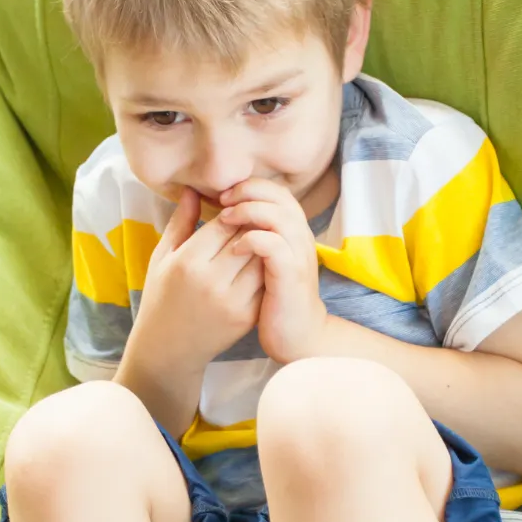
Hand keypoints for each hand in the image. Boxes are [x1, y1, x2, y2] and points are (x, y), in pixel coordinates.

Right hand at [131, 186, 263, 372]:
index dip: (234, 212)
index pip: (225, 223)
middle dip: (253, 225)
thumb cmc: (161, 297)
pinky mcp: (248, 316)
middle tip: (253, 219)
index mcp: (188, 262)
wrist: (169, 348)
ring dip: (264, 245)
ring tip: (260, 237)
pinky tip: (262, 262)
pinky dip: (267, 268)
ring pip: (263, 258)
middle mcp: (213, 281)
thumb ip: (181, 222)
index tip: (235, 209)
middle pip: (248, 238)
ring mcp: (233, 300)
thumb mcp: (162, 257)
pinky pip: (266, 281)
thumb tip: (193, 188)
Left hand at [217, 179, 329, 364]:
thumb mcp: (260, 264)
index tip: (222, 195)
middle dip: (248, 191)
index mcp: (291, 231)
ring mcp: (297, 255)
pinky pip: (274, 245)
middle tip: (221, 201)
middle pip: (280, 196)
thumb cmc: (272, 300)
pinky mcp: (290, 275)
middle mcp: (299, 238)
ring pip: (279, 215)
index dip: (249, 186)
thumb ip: (250, 235)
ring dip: (248, 211)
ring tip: (223, 220)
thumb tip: (222, 211)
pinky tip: (232, 250)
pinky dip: (253, 240)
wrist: (295, 335)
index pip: (276, 191)